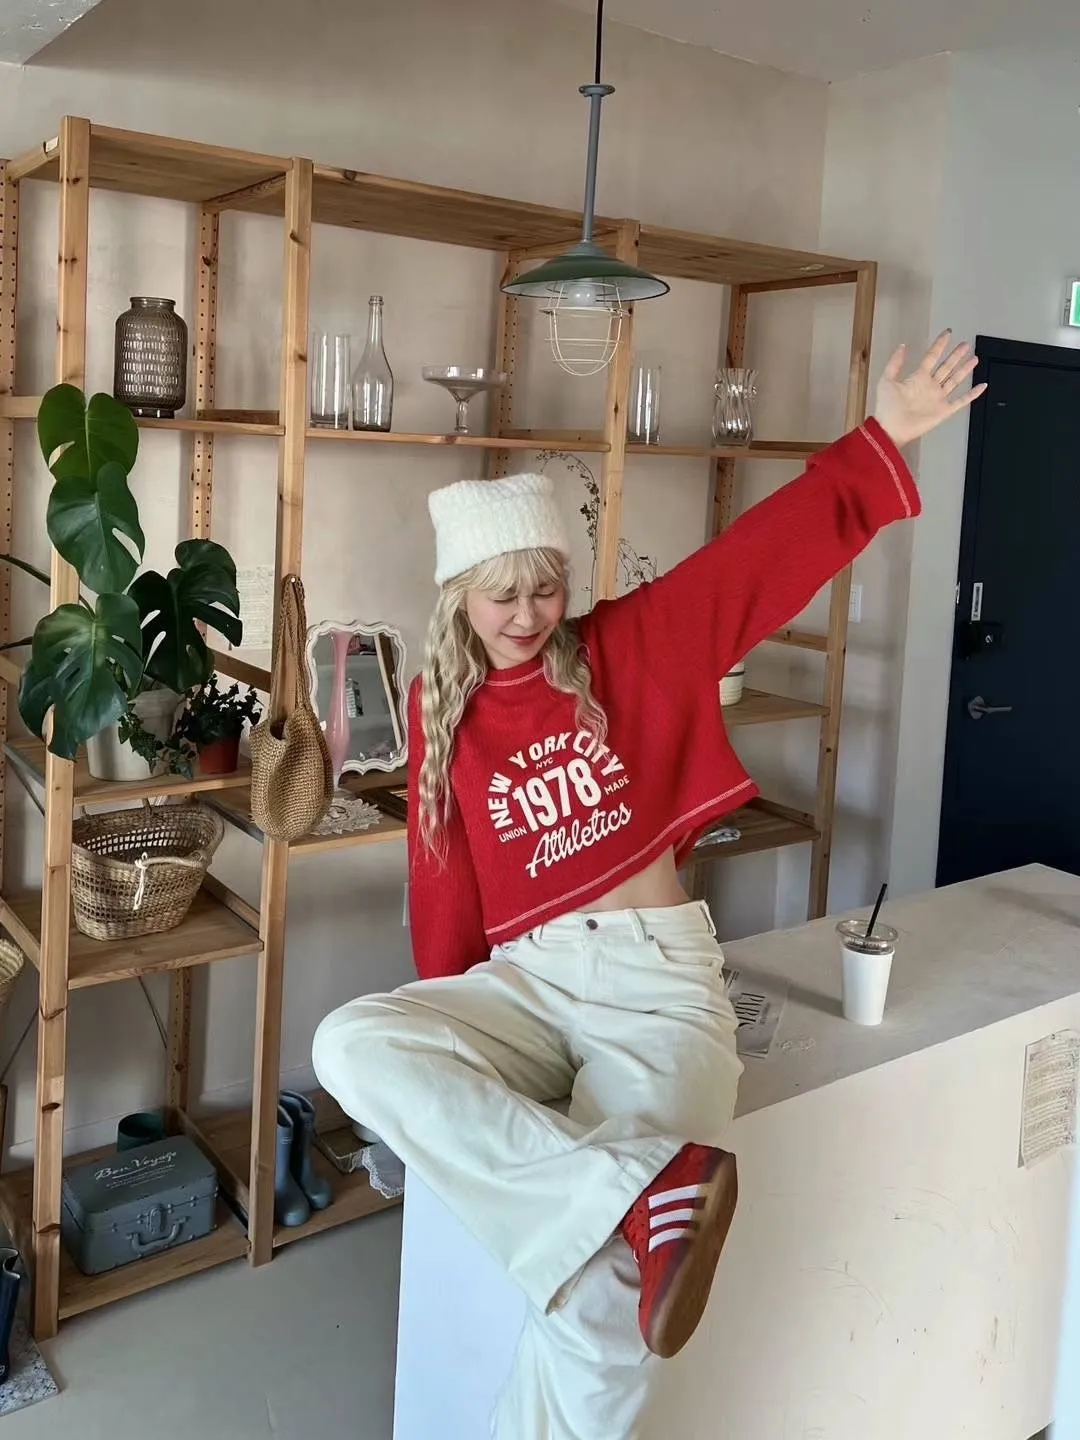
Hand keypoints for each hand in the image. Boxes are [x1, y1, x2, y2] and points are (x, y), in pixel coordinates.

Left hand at [872, 331, 986, 448]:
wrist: (891, 429)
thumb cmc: (886, 407)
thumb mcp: (887, 380)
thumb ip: (895, 363)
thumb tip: (902, 346)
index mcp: (918, 378)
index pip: (932, 356)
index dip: (940, 344)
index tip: (947, 334)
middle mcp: (930, 386)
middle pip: (947, 366)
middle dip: (956, 355)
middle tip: (966, 344)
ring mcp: (938, 398)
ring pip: (955, 380)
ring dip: (965, 369)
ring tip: (974, 358)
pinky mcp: (943, 410)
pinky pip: (961, 401)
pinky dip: (973, 394)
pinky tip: (981, 386)